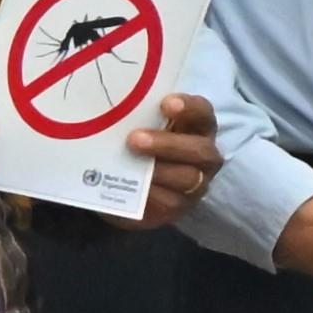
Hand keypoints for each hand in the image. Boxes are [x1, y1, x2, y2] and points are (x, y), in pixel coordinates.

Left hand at [126, 92, 224, 229]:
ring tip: (130, 164)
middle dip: (168, 144)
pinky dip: (150, 194)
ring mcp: (196, 184)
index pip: (202, 112)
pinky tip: (129, 188)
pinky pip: (170, 202)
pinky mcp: (179, 207)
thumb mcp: (139, 125)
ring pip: (189, 178)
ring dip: (159, 171)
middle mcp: (203, 154)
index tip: (165, 104)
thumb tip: (109, 104)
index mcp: (196, 126)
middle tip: (134, 139)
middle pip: (200, 150)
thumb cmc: (136, 143)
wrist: (123, 184)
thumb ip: (136, 116)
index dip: (188, 108)